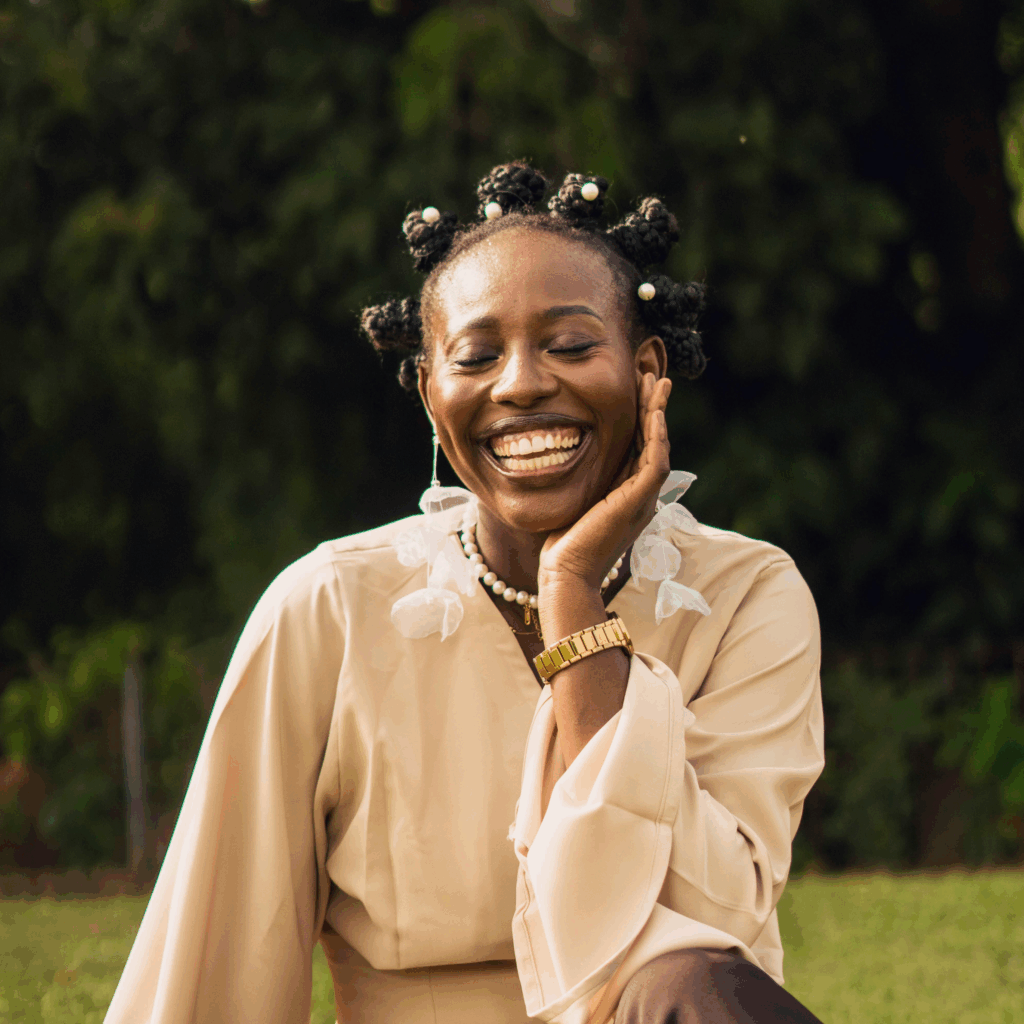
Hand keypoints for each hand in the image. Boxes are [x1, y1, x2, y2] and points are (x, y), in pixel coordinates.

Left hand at [538, 372, 671, 594]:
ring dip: (657, 411)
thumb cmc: (561, 544)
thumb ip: (580, 481)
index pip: (637, 446)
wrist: (565, 572)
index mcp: (627, 495)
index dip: (638, 416)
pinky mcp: (639, 500)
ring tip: (656, 380)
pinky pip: (655, 459)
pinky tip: (653, 411)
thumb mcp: (573, 500)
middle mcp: (640, 494)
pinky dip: (655, 433)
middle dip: (652, 406)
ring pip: (658, 444)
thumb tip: (562, 456)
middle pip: (652, 440)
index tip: (634, 388)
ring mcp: (643, 498)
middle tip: (652, 374)